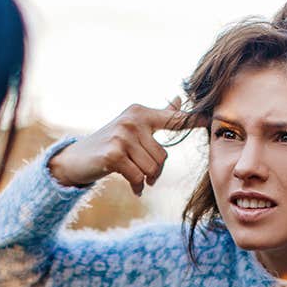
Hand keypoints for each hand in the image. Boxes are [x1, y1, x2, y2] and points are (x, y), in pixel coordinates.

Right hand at [48, 98, 201, 195]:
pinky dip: (136, 186)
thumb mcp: (134, 127)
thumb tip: (179, 99)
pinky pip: (138, 177)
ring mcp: (122, 136)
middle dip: (155, 171)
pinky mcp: (113, 154)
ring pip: (152, 168)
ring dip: (145, 179)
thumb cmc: (109, 144)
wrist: (76, 159)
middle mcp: (132, 120)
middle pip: (162, 156)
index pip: (172, 118)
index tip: (210, 118)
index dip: (192, 121)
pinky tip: (132, 187)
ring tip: (134, 178)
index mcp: (140, 112)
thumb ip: (159, 116)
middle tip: (142, 173)